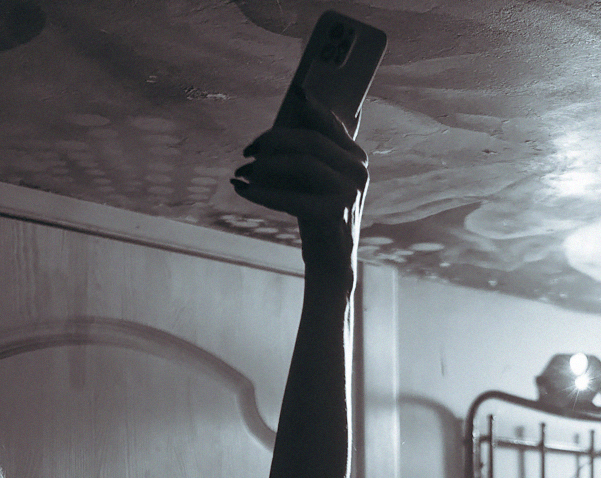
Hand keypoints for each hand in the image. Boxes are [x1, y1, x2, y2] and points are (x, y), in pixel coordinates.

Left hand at [233, 90, 368, 279]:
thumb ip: (307, 153)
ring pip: (301, 163)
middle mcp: (357, 170)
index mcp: (355, 158)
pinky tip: (242, 191)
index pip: (331, 123)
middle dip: (273, 140)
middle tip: (248, 149)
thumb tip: (281, 126)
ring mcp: (349, 191)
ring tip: (242, 172)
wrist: (332, 263)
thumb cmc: (318, 217)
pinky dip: (262, 193)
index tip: (295, 92)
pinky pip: (291, 197)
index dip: (312, 106)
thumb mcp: (315, 181)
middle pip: (310, 141)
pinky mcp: (335, 212)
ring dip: (265, 166)